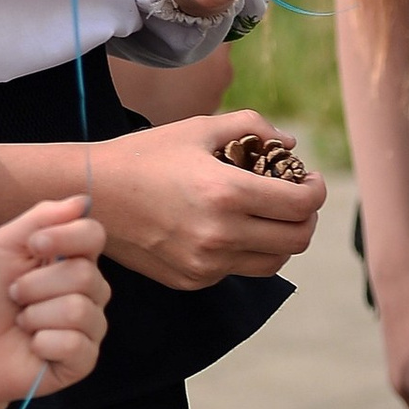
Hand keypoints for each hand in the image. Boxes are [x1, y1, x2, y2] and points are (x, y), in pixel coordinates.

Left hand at [0, 200, 109, 403]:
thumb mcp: (3, 247)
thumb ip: (40, 219)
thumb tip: (82, 200)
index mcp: (72, 256)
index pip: (94, 234)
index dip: (66, 236)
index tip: (34, 245)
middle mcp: (89, 289)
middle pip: (84, 274)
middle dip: (35, 285)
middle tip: (15, 294)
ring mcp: (90, 325)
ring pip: (78, 310)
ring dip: (35, 315)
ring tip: (22, 321)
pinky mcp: (84, 359)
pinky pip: (75, 344)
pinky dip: (42, 343)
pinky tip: (33, 345)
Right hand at [85, 113, 323, 290]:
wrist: (92, 194)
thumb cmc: (145, 155)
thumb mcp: (198, 128)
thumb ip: (251, 128)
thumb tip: (289, 145)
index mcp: (226, 194)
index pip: (302, 206)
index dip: (316, 191)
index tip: (310, 180)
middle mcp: (221, 236)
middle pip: (297, 240)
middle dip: (307, 217)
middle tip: (297, 197)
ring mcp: (206, 265)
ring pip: (273, 262)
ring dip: (281, 237)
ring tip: (268, 213)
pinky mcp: (192, 280)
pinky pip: (237, 270)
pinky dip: (245, 249)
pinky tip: (229, 225)